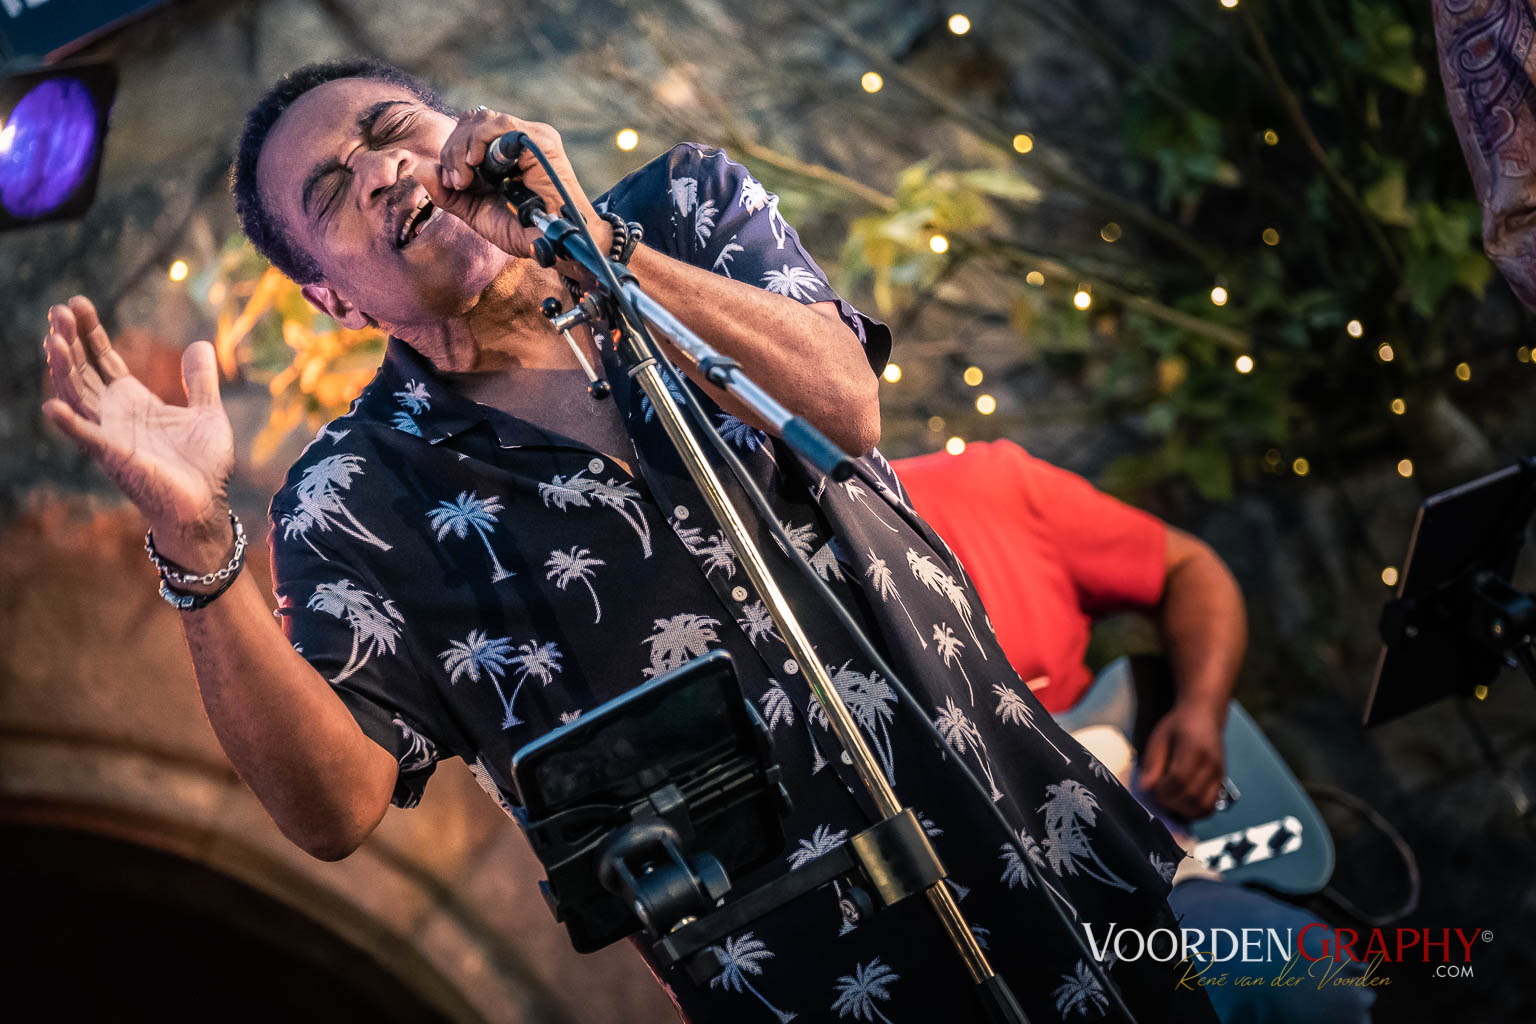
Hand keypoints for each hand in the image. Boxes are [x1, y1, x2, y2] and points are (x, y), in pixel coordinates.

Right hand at [42, 295, 236, 571]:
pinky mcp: (116, 458)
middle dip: (69, 341)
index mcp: (133, 401)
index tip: (77, 303)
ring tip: (52, 339)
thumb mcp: (208, 413)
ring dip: (63, 369)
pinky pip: (88, 439)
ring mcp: (111, 435)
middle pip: (83, 370)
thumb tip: (201, 343)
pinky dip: (70, 423)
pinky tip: (52, 405)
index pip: (103, 359)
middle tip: (59, 309)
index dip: (89, 333)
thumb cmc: (203, 465)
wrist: (206, 504)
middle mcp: (115, 415)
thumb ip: (201, 380)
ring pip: (78, 396)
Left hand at [424, 108, 612, 273]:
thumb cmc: (522, 230)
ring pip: (482, 118)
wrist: (556, 244)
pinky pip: (502, 124)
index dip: (451, 152)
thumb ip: (448, 194)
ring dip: (464, 146)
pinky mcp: (541, 140)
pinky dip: (480, 139)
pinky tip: (475, 164)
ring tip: (466, 176)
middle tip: (457, 182)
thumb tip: (420, 168)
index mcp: (502, 154)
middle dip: (453, 150)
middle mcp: (517, 141)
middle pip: (471, 121)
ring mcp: (531, 137)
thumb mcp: (476, 212)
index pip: (467, 131)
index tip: (453, 183)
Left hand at [1137, 703, 1225, 820]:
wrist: (1204, 717)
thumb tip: (1145, 788)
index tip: (1152, 789)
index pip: (1179, 778)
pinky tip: (1182, 805)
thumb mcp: (1159, 738)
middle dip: (1170, 802)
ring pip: (1203, 806)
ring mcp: (1219, 774)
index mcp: (1195, 748)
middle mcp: (1211, 763)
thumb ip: (1153, 763)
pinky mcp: (1221, 782)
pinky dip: (1195, 812)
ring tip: (1170, 802)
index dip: (1163, 789)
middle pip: (1192, 795)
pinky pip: (1211, 807)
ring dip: (1183, 811)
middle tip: (1158, 796)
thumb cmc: (1178, 726)